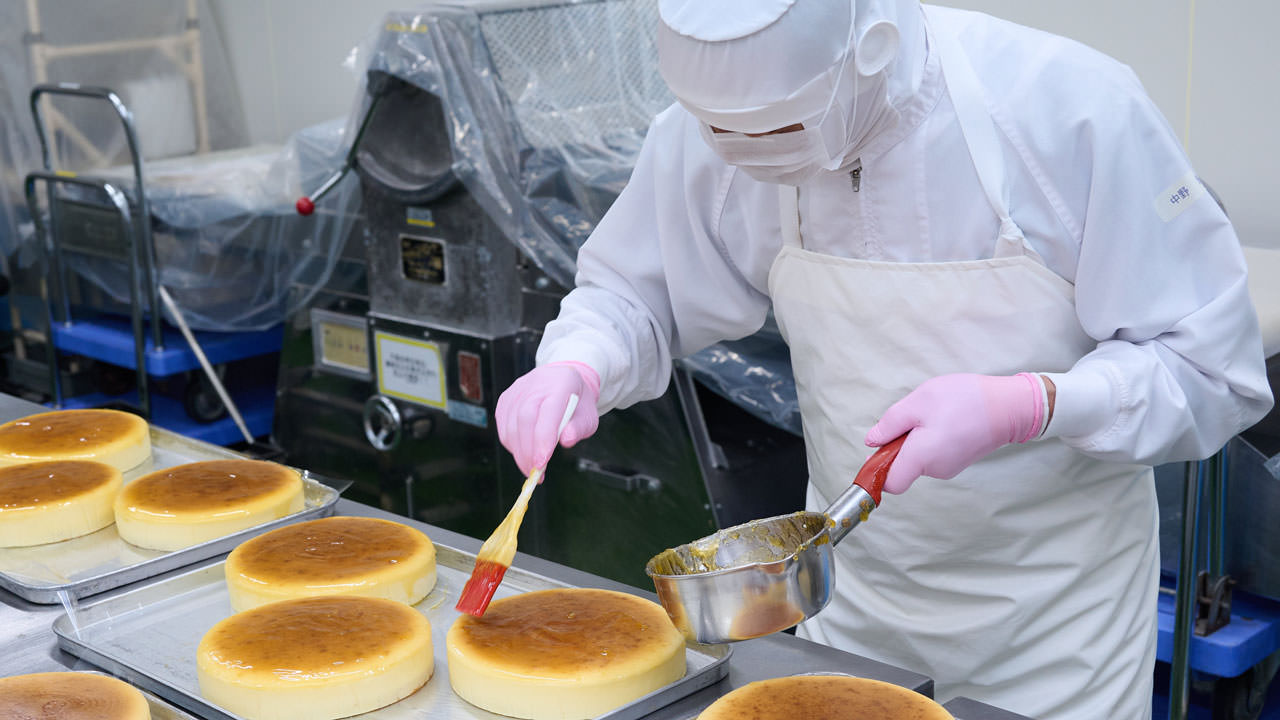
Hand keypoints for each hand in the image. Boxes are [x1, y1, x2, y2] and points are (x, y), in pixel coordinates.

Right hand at [496, 362, 600, 475]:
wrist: (561, 381)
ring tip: (531, 467)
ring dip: (518, 451)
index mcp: (560, 383)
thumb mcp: (588, 415)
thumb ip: (579, 428)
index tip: (541, 463)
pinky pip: (503, 426)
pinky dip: (511, 444)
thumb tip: (566, 441)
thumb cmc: (576, 402)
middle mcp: (535, 383)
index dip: (542, 438)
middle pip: (524, 418)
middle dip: (527, 450)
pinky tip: (523, 452)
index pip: (548, 411)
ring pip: (510, 424)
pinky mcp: (505, 399)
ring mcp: (517, 390)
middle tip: (535, 473)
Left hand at [864, 373, 1045, 493]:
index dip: (877, 471)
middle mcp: (935, 470)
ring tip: (934, 414)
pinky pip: (934, 454)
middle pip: (902, 467)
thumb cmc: (964, 400)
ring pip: (918, 458)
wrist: (1010, 406)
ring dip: (916, 439)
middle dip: (898, 445)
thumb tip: (871, 441)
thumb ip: (890, 424)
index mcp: (920, 458)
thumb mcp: (917, 403)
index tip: (875, 451)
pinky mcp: (959, 460)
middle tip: (912, 417)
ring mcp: (949, 467)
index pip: (889, 484)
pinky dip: (932, 439)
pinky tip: (945, 418)